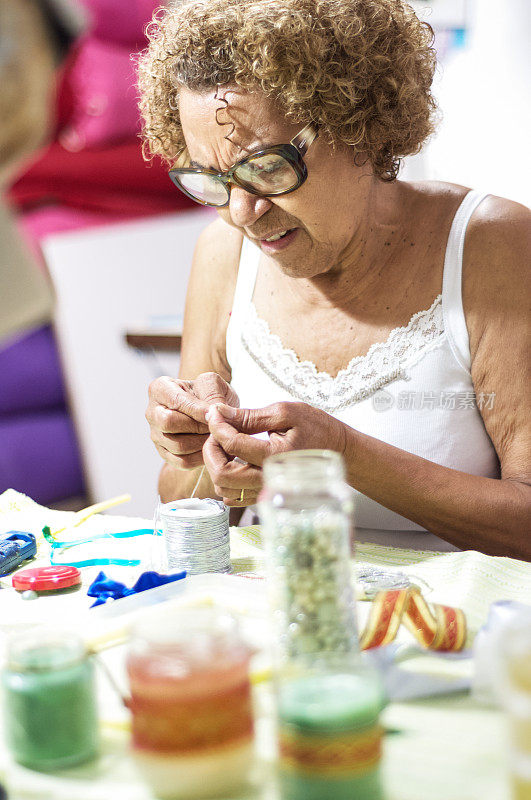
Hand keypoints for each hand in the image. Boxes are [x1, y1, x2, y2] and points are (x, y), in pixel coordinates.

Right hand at [146, 373, 238, 468]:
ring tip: (216, 435)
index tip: (215, 414)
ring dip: (202, 442)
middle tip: (216, 426)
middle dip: (197, 426)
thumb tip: (212, 413)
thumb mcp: (214, 383)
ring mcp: (156, 435)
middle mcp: (153, 412)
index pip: (175, 401)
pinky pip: (182, 461)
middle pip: (168, 423)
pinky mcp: (165, 454)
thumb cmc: (211, 394)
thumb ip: (212, 393)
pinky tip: (212, 447)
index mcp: (160, 388)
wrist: (214, 412)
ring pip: (177, 445)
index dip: (197, 410)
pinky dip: (201, 456)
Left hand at [203, 401, 346, 504]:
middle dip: (212, 450)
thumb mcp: (285, 413)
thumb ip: (250, 416)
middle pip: (223, 474)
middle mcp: (270, 479)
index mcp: (276, 456)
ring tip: (226, 444)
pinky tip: (235, 459)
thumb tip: (219, 412)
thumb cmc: (316, 428)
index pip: (233, 444)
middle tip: (217, 432)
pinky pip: (235, 496)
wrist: (339, 450)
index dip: (217, 425)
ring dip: (217, 464)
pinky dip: (226, 478)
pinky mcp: (265, 496)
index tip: (215, 412)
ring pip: (224, 488)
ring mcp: (267, 491)